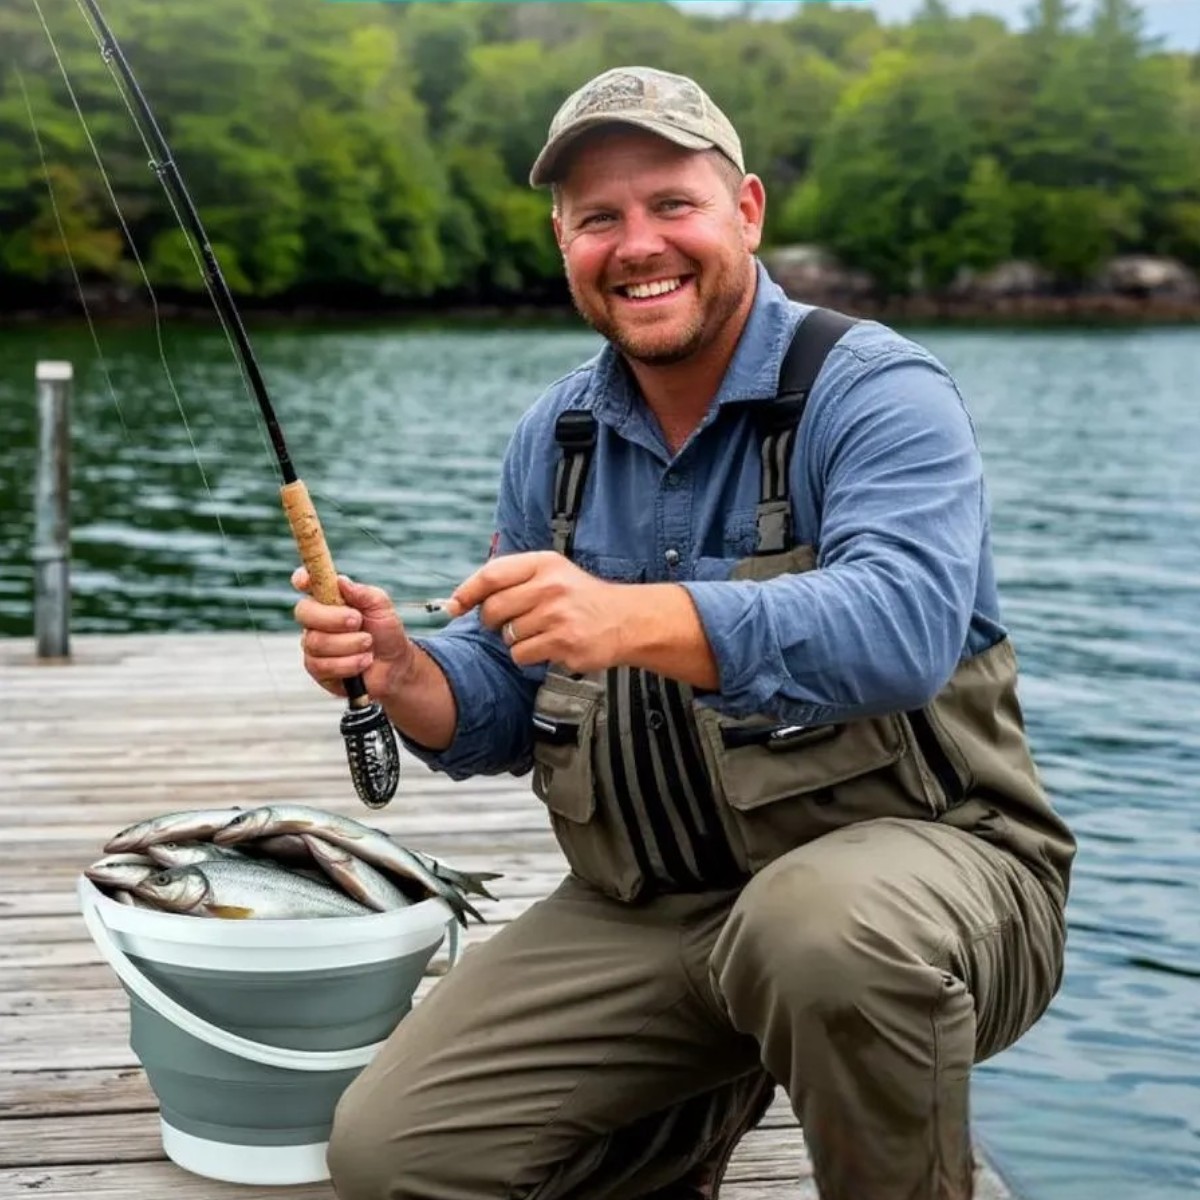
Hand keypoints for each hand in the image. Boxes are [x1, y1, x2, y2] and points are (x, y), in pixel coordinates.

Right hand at [292, 569, 414, 699]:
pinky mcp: (317, 669)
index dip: (302, 578)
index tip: (304, 580)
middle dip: (332, 618)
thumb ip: (363, 593)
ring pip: (315, 642)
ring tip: (368, 644)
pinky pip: (322, 666)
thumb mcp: (382, 608)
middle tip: (357, 621)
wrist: (395, 665)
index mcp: (329, 598)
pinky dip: (348, 663)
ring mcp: (314, 644)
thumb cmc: (386, 632)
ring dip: (348, 644)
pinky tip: (363, 661)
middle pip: (304, 612)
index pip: (306, 583)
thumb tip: (341, 580)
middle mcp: (316, 620)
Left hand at [445, 551, 629, 672]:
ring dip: (515, 640)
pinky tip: (549, 646)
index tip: (454, 606)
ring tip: (540, 633)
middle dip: (492, 621)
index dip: (466, 592)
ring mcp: (558, 615)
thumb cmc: (581, 598)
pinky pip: (522, 654)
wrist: (626, 620)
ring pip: (508, 636)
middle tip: (507, 623)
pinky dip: (528, 655)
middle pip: (494, 609)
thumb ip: (512, 580)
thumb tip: (460, 600)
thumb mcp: (552, 573)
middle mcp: (550, 586)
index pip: (491, 575)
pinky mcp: (564, 642)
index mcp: (544, 563)